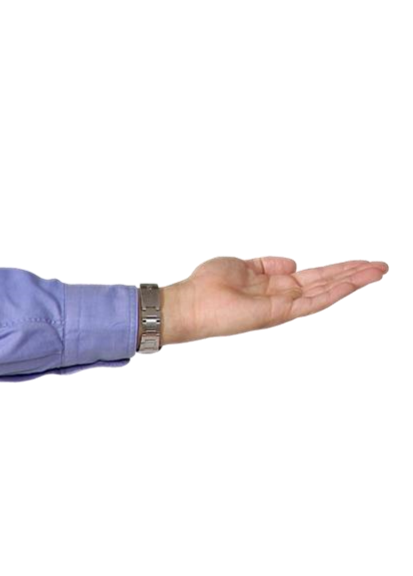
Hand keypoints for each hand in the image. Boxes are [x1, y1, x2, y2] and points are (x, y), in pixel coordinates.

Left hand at [165, 254, 388, 344]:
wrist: (189, 302)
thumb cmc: (208, 284)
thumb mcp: (243, 264)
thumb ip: (270, 263)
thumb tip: (294, 261)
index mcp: (277, 285)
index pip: (316, 276)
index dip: (340, 269)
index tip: (364, 262)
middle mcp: (284, 297)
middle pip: (327, 283)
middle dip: (356, 274)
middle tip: (384, 266)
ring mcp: (284, 307)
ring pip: (327, 292)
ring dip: (354, 282)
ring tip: (380, 272)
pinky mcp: (279, 314)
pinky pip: (313, 302)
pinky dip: (335, 292)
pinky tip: (355, 284)